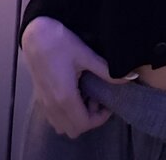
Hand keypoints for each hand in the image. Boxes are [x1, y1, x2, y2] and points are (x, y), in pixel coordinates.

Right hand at [21, 17, 135, 137]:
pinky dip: (66, 114)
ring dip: (77, 117)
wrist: (36, 35)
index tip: (108, 102)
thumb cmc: (61, 43)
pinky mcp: (40, 98)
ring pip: (62, 126)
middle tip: (98, 98)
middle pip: (73, 130)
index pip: (84, 124)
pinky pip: (54, 118)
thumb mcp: (86, 55)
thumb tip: (129, 78)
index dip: (100, 118)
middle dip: (89, 119)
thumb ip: (107, 71)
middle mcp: (53, 106)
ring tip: (86, 95)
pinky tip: (74, 92)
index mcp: (65, 98)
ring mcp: (44, 104)